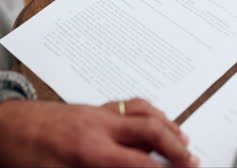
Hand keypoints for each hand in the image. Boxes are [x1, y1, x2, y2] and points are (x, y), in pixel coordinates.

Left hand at [0, 98, 198, 167]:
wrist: (5, 127)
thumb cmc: (24, 155)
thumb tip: (132, 167)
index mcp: (90, 150)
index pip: (141, 162)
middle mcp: (100, 126)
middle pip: (151, 129)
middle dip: (176, 145)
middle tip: (191, 158)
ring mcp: (99, 112)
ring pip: (144, 111)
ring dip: (168, 124)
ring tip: (182, 137)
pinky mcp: (95, 107)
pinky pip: (131, 103)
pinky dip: (150, 111)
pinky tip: (155, 119)